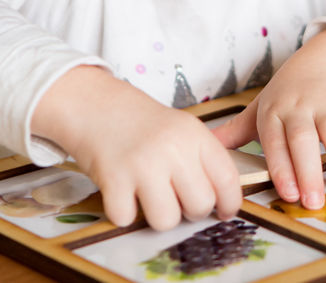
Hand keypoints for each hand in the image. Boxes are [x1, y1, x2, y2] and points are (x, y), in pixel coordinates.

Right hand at [32, 66, 241, 230]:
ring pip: (167, 221)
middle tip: (178, 200)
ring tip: (149, 198)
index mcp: (195, 135)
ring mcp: (142, 165)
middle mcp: (172, 149)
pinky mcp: (113, 179)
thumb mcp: (182, 128)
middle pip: (200, 205)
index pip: (227, 179)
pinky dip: (123, 213)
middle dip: (191, 212)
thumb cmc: (141, 122)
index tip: (224, 211)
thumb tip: (224, 197)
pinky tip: (122, 194)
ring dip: (158, 217)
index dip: (230, 203)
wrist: (95, 104)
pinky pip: (127, 219)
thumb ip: (203, 158)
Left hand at [212, 27, 325, 208]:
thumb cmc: (288, 92)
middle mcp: (301, 106)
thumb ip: (235, 130)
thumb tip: (206, 149)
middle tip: (312, 203)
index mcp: (274, 110)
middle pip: (304, 140)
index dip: (281, 169)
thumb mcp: (260, 106)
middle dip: (309, 173)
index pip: (274, 141)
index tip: (289, 195)